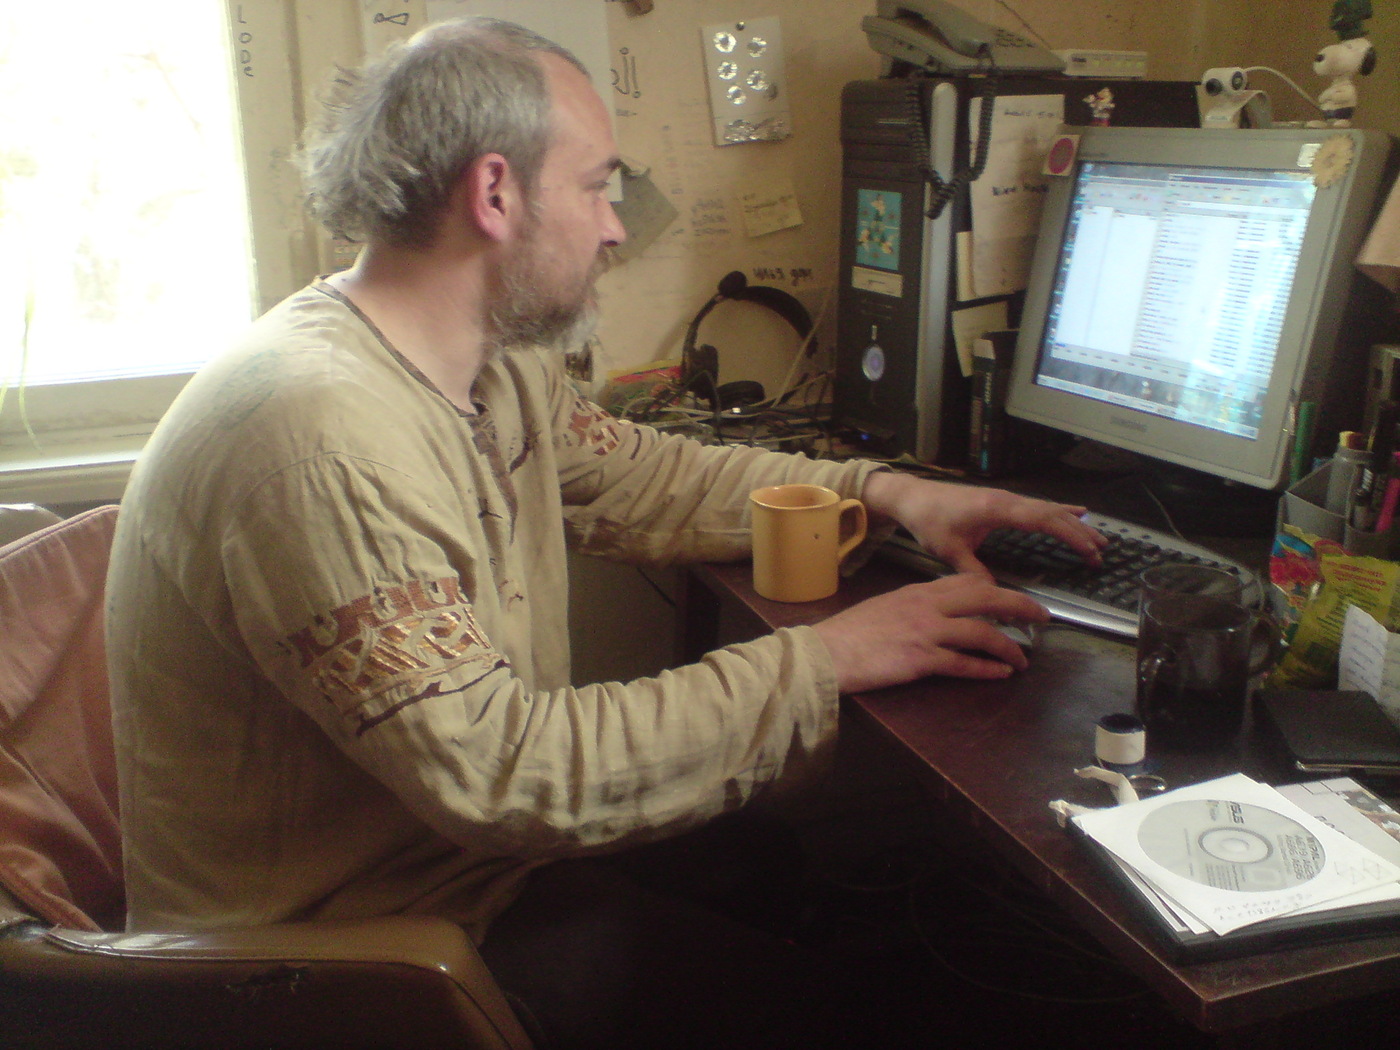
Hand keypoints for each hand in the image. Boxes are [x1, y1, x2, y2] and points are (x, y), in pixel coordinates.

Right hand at [812, 574, 1050, 692]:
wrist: (827, 652)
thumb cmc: (850, 633)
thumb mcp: (885, 607)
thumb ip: (913, 607)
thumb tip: (936, 613)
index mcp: (917, 591)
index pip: (966, 582)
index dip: (996, 589)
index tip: (1013, 599)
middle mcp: (927, 606)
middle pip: (985, 598)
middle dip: (1019, 606)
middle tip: (1041, 617)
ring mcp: (926, 632)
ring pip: (982, 633)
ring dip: (1009, 646)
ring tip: (1023, 659)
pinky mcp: (922, 660)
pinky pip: (963, 664)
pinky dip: (987, 669)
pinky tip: (1001, 674)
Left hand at [860, 472, 1105, 575]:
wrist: (913, 497)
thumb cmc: (929, 521)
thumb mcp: (949, 550)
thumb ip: (973, 571)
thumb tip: (995, 594)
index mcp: (997, 509)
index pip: (1043, 520)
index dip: (1069, 535)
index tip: (1089, 551)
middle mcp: (1007, 500)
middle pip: (1052, 514)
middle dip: (1079, 532)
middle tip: (1101, 552)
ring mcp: (1006, 498)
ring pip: (1048, 508)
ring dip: (1073, 523)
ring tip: (1098, 537)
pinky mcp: (1002, 500)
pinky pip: (1038, 505)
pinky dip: (1059, 511)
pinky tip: (1076, 512)